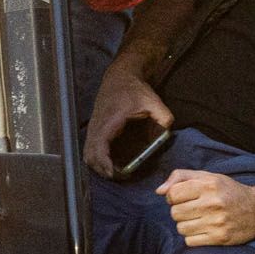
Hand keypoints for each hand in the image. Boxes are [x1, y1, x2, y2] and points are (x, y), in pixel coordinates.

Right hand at [84, 61, 173, 178]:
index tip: (115, 174)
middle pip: (90, 156)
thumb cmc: (136, 90)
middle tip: (120, 177)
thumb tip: (167, 136)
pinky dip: (97, 159)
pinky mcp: (93, 128)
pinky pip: (89, 149)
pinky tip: (110, 162)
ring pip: (87, 154)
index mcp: (110, 120)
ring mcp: (93, 127)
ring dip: (98, 166)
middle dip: (102, 170)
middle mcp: (97, 125)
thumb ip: (164, 119)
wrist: (120, 76)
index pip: (99, 147)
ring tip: (115, 172)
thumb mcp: (154, 102)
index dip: (105, 164)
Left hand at [159, 169, 254, 246]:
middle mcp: (213, 203)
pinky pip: (190, 241)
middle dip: (179, 211)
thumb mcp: (208, 176)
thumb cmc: (228, 191)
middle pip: (175, 213)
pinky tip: (204, 229)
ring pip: (181, 228)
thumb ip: (181, 177)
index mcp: (208, 184)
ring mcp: (217, 222)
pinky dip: (193, 237)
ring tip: (199, 219)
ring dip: (186, 225)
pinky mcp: (220, 238)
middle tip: (192, 209)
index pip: (172, 194)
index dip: (173, 196)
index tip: (182, 197)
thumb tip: (159, 191)